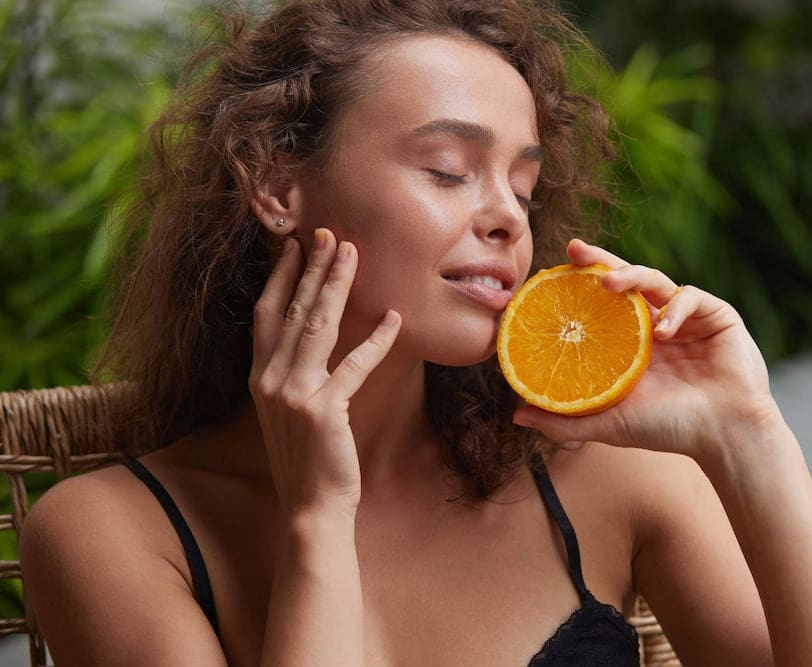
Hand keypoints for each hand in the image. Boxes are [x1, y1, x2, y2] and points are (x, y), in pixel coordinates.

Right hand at [249, 229, 400, 515]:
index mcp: (259, 377)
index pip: (266, 314)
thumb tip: (314, 335)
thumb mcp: (290, 410)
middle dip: (312, 268)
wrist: (309, 507)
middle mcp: (269, 380)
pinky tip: (394, 319)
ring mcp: (293, 394)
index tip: (293, 245)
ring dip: (336, 286)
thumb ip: (294, 373)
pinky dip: (376, 341)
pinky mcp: (323, 410)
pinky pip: (354, 366)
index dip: (279, 277)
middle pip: (292, 310)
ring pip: (317, 326)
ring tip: (352, 253)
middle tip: (329, 234)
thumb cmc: (308, 458)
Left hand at [512, 239, 779, 464]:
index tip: (549, 273)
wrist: (725, 437)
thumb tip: (516, 414)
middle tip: (575, 250)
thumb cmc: (669, 430)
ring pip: (656, 281)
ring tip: (610, 284)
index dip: (579, 285)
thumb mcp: (610, 424)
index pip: (602, 305)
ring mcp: (687, 318)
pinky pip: (690, 298)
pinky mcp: (717, 315)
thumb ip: (565, 421)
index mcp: (633, 343)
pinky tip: (662, 332)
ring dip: (631, 276)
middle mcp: (657, 325)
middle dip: (601, 262)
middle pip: (627, 282)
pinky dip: (675, 310)